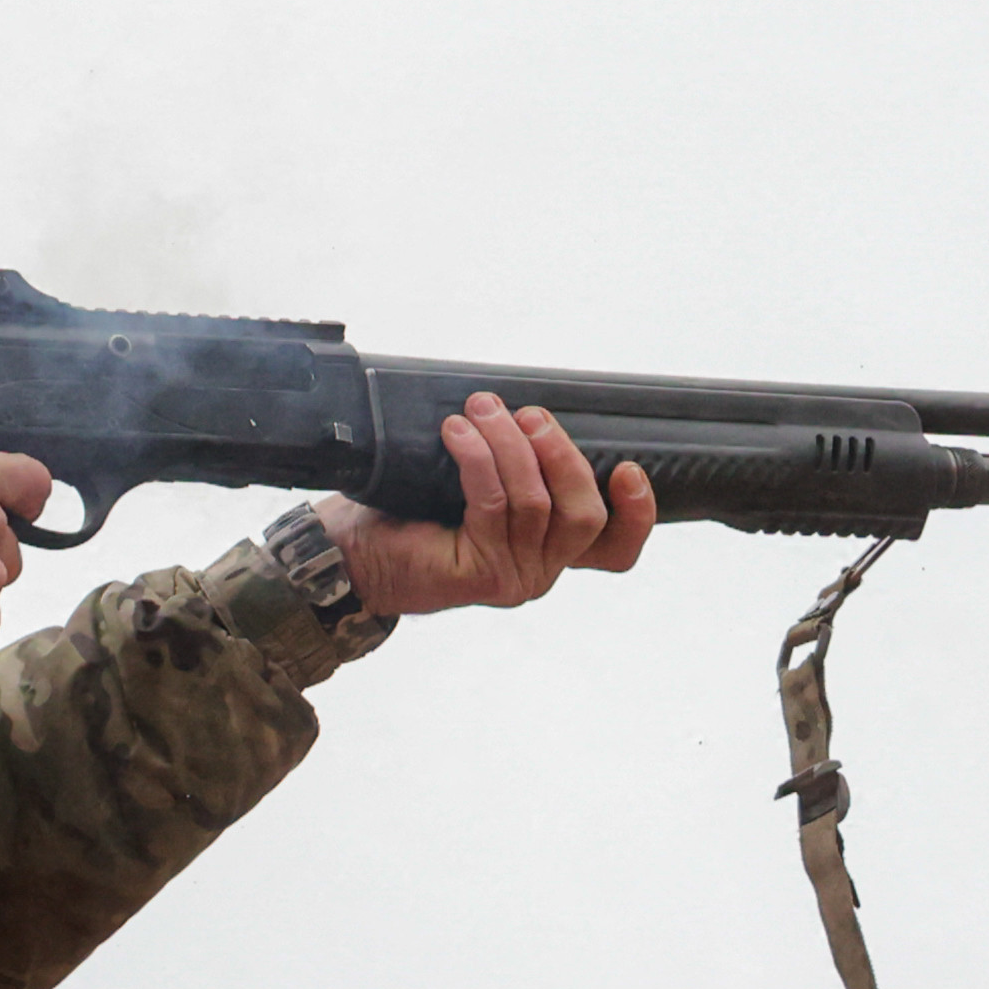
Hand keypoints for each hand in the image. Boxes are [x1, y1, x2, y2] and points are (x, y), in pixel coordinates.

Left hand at [321, 393, 657, 618]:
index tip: (626, 468)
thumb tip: (530, 412)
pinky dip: (479, 458)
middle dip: (560, 453)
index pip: (615, 547)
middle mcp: (541, 570)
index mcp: (551, 550)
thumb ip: (518, 465)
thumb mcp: (478, 482)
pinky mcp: (483, 575)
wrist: (351, 553)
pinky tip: (457, 432)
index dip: (637, 513)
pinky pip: (495, 504)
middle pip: (585, 514)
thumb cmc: (409, 513)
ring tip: (481, 410)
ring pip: (537, 502)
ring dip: (508, 443)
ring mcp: (516, 578)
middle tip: (527, 414)